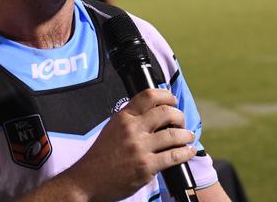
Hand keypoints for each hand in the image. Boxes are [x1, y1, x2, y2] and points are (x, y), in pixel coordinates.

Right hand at [65, 88, 196, 201]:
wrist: (88, 180)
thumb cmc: (100, 156)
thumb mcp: (112, 129)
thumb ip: (131, 119)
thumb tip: (154, 113)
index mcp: (123, 117)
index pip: (148, 96)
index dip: (166, 95)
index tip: (172, 100)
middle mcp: (132, 129)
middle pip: (166, 112)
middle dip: (179, 115)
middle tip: (181, 121)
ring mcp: (140, 148)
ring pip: (173, 134)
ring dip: (186, 134)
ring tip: (188, 136)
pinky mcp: (146, 167)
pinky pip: (174, 156)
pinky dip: (186, 152)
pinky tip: (189, 151)